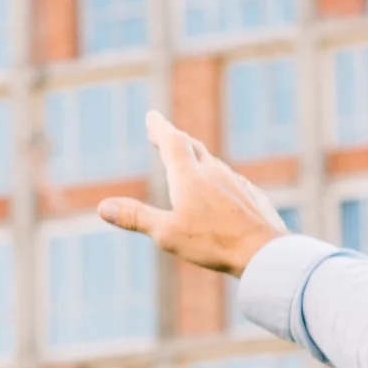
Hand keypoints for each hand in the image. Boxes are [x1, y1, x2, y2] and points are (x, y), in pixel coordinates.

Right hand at [96, 111, 288, 276]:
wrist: (264, 252)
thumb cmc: (213, 243)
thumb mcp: (166, 233)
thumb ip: (136, 217)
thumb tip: (103, 207)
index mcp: (189, 176)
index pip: (172, 142)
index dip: (160, 128)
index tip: (152, 116)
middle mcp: (214, 172)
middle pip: (192, 147)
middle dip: (174, 139)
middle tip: (160, 134)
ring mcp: (236, 183)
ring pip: (213, 162)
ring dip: (196, 156)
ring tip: (188, 159)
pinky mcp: (251, 197)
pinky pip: (230, 180)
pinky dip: (217, 177)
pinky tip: (220, 187)